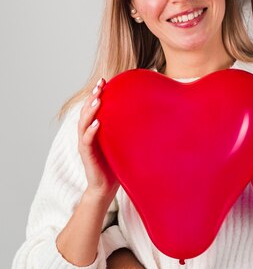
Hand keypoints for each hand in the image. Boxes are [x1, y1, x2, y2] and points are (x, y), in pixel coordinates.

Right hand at [78, 78, 118, 205]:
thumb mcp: (123, 143)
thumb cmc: (116, 165)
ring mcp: (85, 144)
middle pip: (86, 111)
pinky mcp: (87, 156)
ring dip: (90, 110)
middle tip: (100, 83)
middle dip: (93, 96)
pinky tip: (97, 124)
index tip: (105, 80)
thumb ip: (129, 130)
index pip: (94, 107)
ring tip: (97, 99)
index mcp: (95, 130)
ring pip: (83, 123)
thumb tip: (152, 117)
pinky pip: (87, 141)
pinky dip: (91, 131)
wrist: (105, 189)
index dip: (97, 93)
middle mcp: (87, 134)